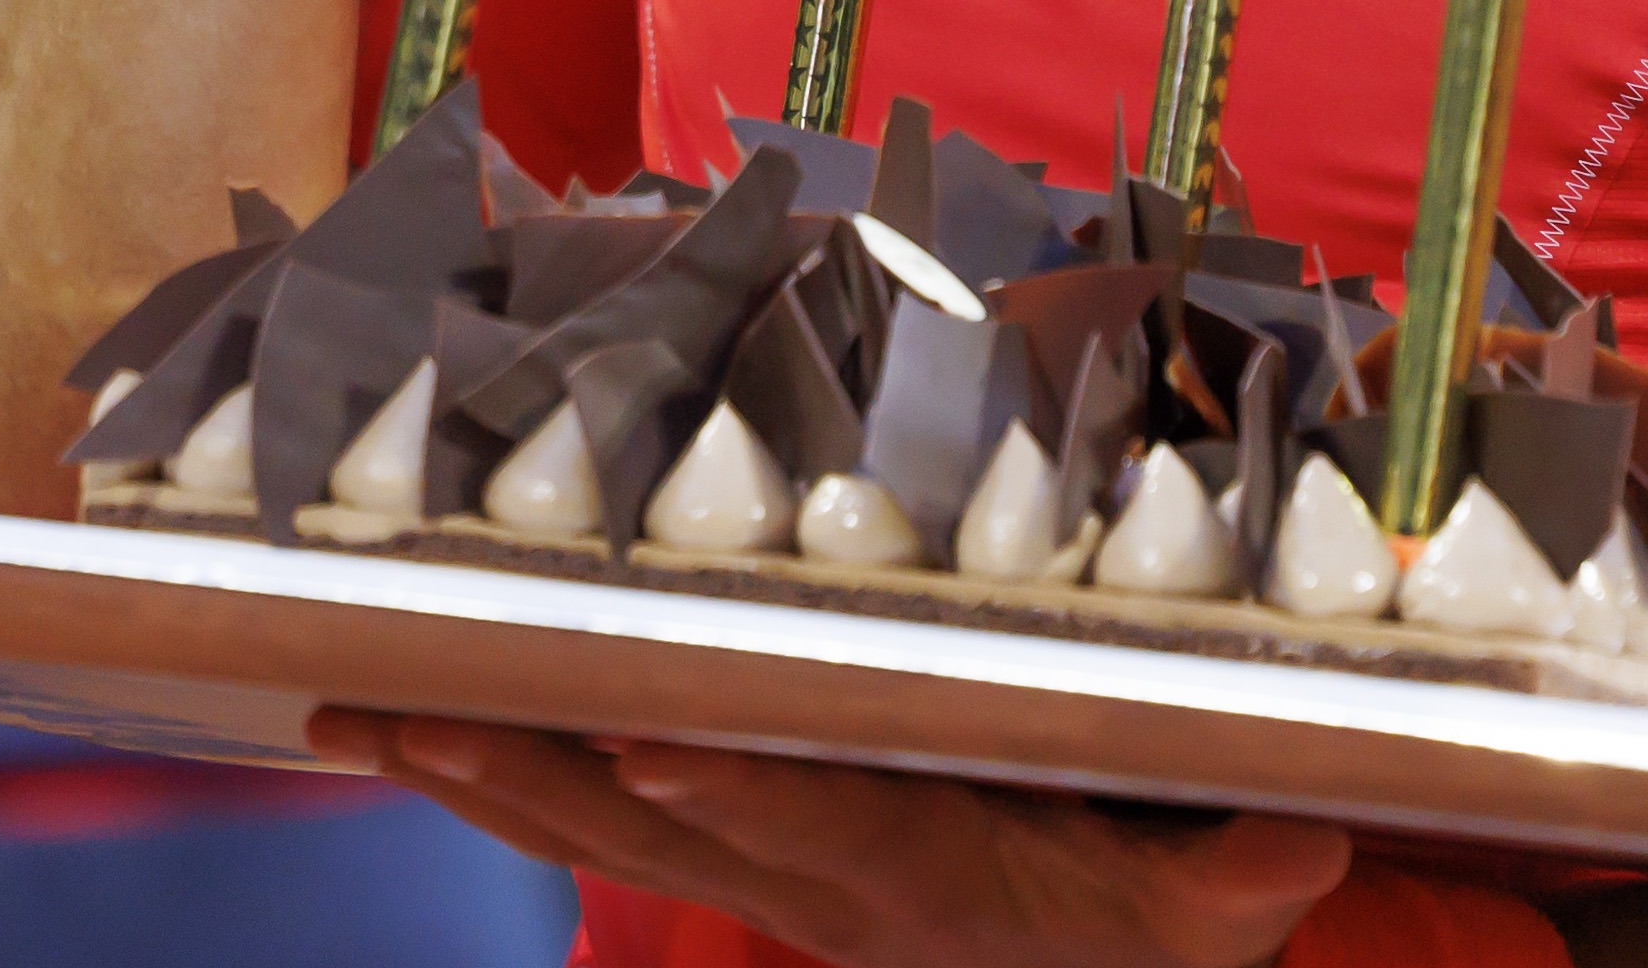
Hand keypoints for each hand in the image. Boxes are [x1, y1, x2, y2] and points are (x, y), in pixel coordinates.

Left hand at [316, 713, 1351, 967]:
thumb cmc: (1137, 938)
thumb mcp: (1209, 920)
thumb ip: (1242, 877)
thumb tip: (1302, 835)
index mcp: (914, 874)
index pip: (814, 825)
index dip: (734, 800)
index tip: (651, 759)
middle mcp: (807, 876)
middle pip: (643, 820)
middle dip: (523, 768)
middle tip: (408, 709)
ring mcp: (754, 874)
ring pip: (583, 818)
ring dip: (467, 768)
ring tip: (345, 710)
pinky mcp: (730, 861)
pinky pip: (584, 815)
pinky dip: (489, 770)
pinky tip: (391, 727)